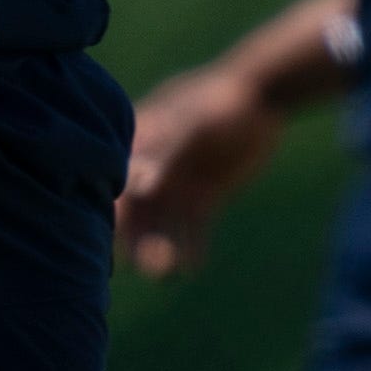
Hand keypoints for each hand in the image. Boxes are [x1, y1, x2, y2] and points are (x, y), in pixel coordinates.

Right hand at [117, 63, 287, 276]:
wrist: (264, 95)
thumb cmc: (220, 102)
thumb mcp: (194, 127)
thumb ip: (167, 156)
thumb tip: (143, 190)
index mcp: (137, 145)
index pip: (113, 184)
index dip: (108, 214)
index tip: (106, 245)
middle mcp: (151, 167)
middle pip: (135, 211)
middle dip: (136, 241)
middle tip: (146, 268)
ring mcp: (176, 182)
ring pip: (162, 224)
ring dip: (161, 249)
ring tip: (166, 275)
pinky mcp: (202, 195)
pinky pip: (192, 227)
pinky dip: (190, 246)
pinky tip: (191, 268)